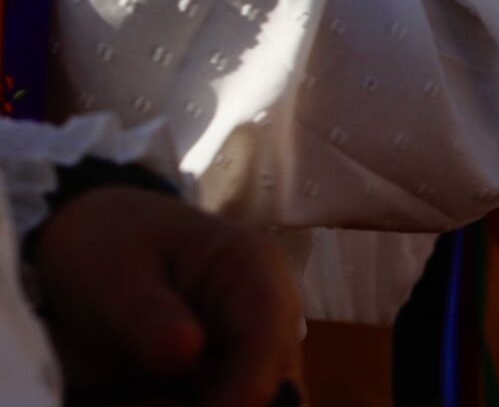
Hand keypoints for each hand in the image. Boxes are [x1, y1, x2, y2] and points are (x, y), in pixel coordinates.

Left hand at [34, 186, 302, 406]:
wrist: (96, 240)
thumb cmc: (107, 243)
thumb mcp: (112, 273)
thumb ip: (146, 314)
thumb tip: (186, 354)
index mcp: (249, 266)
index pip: (266, 332)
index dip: (247, 385)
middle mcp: (265, 308)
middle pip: (272, 378)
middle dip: (224, 401)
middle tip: (150, 398)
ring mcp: (248, 343)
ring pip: (250, 398)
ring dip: (203, 403)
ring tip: (138, 391)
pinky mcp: (225, 371)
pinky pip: (222, 401)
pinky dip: (183, 403)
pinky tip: (140, 393)